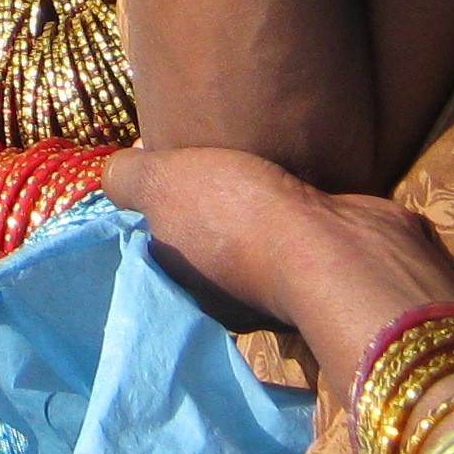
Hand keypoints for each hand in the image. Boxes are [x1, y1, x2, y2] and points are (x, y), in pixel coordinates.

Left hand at [103, 143, 453, 375]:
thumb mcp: (160, 184)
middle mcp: (222, 294)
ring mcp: (274, 281)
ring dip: (239, 203)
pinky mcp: (317, 260)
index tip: (147, 174)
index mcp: (179, 286)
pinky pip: (288, 227)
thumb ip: (126, 177)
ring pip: (242, 234)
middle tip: (188, 160)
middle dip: (191, 206)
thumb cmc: (236, 215)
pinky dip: (282, 202)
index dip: (144, 212)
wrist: (339, 243)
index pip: (148, 249)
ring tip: (232, 159)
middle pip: (194, 241)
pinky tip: (277, 171)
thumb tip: (114, 170)